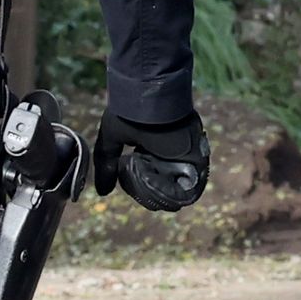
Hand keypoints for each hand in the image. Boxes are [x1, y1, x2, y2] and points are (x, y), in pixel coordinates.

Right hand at [92, 109, 209, 210]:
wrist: (149, 99)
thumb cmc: (130, 113)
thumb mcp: (112, 141)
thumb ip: (106, 165)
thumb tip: (103, 192)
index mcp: (155, 156)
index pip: (147, 188)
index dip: (134, 186)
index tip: (124, 165)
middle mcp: (172, 162)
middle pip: (159, 198)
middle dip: (141, 189)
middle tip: (133, 163)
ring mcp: (186, 165)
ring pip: (170, 199)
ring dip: (150, 189)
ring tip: (140, 162)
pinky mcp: (197, 166)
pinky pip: (183, 193)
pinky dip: (164, 189)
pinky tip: (150, 169)